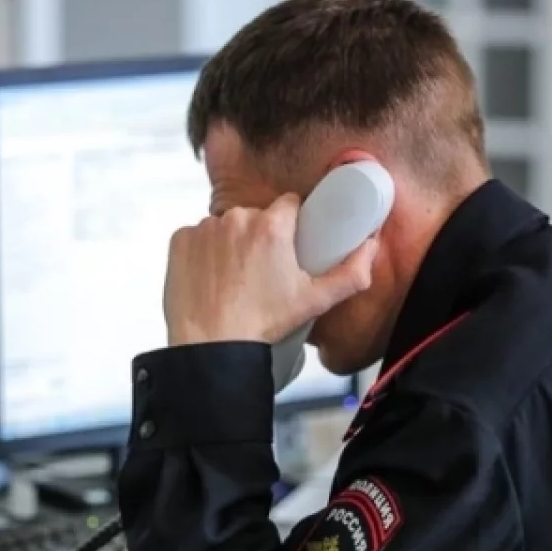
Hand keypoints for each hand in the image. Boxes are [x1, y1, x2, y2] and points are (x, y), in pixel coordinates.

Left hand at [164, 194, 378, 345]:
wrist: (210, 346)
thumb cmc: (261, 325)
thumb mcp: (314, 302)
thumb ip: (350, 273)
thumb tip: (371, 247)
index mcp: (272, 226)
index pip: (289, 204)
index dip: (291, 224)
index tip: (289, 244)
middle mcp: (236, 218)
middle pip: (256, 217)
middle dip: (260, 237)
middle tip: (263, 272)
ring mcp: (204, 228)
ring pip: (225, 227)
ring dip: (230, 244)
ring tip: (234, 279)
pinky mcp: (180, 240)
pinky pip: (196, 238)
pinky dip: (203, 253)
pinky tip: (210, 278)